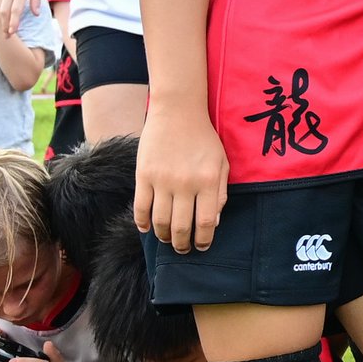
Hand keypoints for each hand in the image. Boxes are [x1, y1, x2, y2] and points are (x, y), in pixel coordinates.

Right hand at [135, 104, 227, 252]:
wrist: (178, 112)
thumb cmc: (204, 139)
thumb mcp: (221, 163)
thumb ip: (220, 193)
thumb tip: (212, 223)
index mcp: (208, 181)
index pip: (205, 222)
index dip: (203, 240)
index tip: (202, 247)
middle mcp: (185, 184)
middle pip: (181, 226)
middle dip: (183, 244)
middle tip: (183, 249)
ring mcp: (162, 180)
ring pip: (160, 221)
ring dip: (163, 236)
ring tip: (168, 240)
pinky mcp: (143, 175)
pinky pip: (140, 207)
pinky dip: (142, 223)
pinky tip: (146, 229)